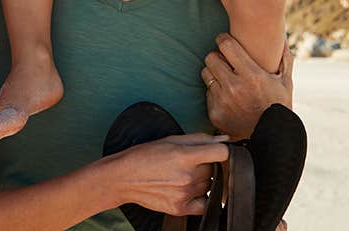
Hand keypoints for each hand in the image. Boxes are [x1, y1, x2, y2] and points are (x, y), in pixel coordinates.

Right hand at [111, 133, 229, 216]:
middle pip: (214, 168)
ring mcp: (184, 194)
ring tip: (182, 175)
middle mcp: (186, 177)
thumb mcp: (171, 140)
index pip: (222, 153)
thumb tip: (224, 140)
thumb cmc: (144, 156)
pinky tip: (188, 190)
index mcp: (184, 156)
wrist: (124, 178)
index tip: (217, 151)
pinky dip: (201, 197)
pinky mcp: (180, 208)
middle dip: (206, 163)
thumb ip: (200, 139)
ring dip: (202, 179)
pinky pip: (205, 204)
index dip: (222, 149)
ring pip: (209, 184)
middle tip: (189, 162)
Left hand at [201, 33, 294, 139]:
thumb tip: (283, 39)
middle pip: (211, 57)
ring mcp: (222, 101)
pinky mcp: (214, 113)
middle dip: (217, 55)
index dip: (223, 39)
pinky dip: (215, 91)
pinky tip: (227, 95)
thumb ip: (284, 60)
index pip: (226, 45)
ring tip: (225, 76)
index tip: (225, 39)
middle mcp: (234, 87)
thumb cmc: (279, 108)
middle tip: (224, 58)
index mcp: (252, 76)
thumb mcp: (285, 84)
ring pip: (206, 73)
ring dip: (214, 72)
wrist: (270, 140)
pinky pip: (208, 92)